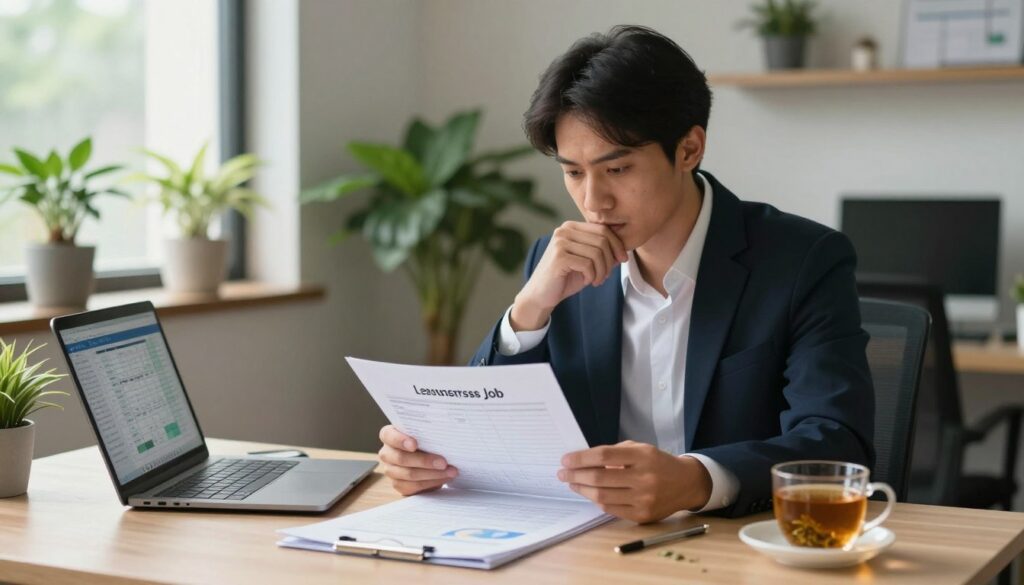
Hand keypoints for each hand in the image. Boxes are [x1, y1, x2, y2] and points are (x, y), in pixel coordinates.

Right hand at [377, 425, 457, 495]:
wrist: (428, 459)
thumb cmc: (426, 441)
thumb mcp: (425, 434)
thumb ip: (427, 433)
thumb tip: (444, 435)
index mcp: (389, 436)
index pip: (388, 435)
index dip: (400, 440)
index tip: (414, 445)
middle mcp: (387, 453)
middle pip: (401, 458)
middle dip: (425, 461)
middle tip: (443, 462)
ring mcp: (391, 470)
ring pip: (409, 474)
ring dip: (433, 474)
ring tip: (450, 471)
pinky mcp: (399, 485)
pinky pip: (414, 486)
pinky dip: (432, 482)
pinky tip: (444, 478)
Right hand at [511, 221, 627, 330]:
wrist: (541, 295)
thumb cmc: (565, 278)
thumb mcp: (587, 262)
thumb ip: (602, 253)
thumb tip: (623, 251)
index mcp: (571, 227)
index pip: (603, 229)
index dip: (617, 245)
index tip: (623, 260)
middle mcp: (564, 230)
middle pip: (602, 240)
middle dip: (610, 260)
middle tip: (606, 276)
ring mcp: (560, 242)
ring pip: (597, 253)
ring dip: (602, 271)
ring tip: (596, 280)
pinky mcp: (559, 257)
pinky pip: (588, 264)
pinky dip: (592, 276)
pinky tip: (586, 282)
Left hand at [557, 441, 711, 523]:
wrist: (686, 483)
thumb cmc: (658, 463)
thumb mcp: (640, 449)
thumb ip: (614, 454)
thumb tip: (583, 461)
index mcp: (643, 456)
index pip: (604, 456)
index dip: (581, 458)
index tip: (565, 460)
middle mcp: (645, 478)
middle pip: (600, 477)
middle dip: (575, 475)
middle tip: (562, 473)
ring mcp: (644, 499)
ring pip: (602, 496)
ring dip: (582, 489)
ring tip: (572, 483)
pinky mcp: (643, 515)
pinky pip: (611, 509)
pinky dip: (597, 500)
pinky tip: (589, 493)